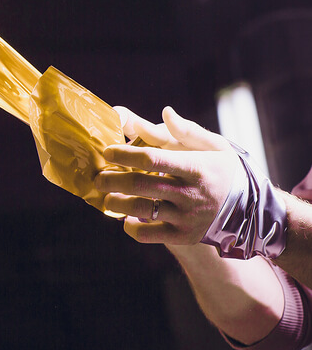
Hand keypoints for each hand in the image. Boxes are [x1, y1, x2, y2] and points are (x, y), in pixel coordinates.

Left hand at [95, 106, 239, 244]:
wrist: (251, 210)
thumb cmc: (223, 170)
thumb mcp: (214, 146)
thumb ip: (186, 131)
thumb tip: (165, 112)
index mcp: (196, 167)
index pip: (152, 158)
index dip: (124, 154)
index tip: (107, 152)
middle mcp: (191, 193)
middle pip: (139, 185)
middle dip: (111, 180)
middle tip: (98, 177)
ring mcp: (187, 217)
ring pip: (140, 210)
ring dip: (115, 203)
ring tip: (106, 196)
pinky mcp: (184, 236)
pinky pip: (149, 235)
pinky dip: (131, 228)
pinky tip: (127, 218)